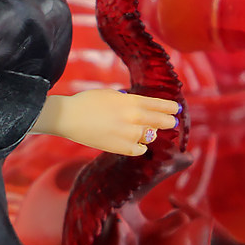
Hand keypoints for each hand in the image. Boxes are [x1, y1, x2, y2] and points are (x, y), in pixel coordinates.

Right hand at [32, 89, 179, 155]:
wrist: (69, 117)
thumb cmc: (86, 102)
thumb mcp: (111, 94)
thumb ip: (128, 100)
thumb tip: (140, 106)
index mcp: (132, 101)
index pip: (160, 105)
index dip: (170, 108)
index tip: (176, 109)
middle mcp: (135, 117)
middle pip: (162, 121)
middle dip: (169, 121)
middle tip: (172, 122)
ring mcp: (129, 134)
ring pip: (151, 136)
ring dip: (150, 133)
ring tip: (147, 131)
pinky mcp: (121, 148)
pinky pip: (140, 149)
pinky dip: (140, 146)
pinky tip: (138, 143)